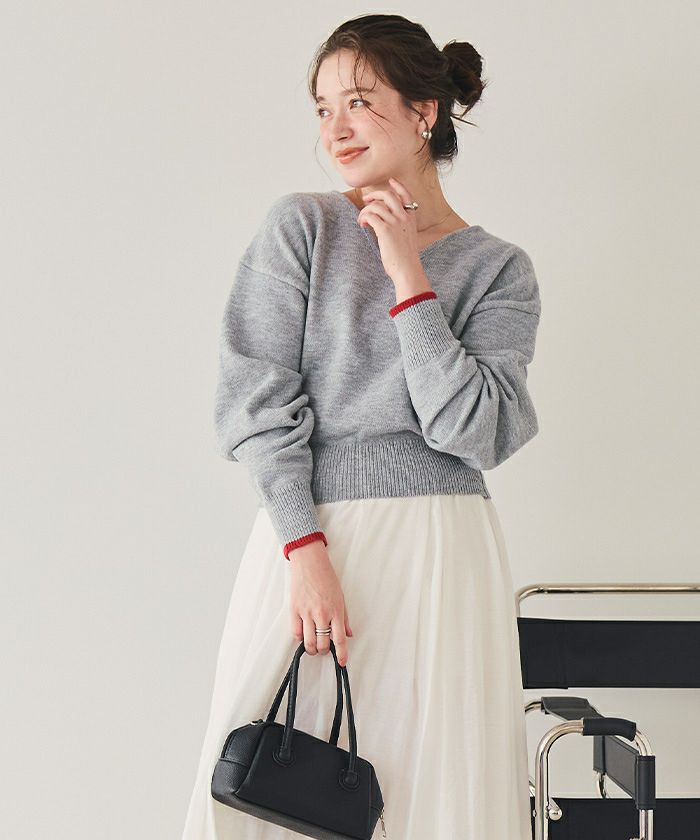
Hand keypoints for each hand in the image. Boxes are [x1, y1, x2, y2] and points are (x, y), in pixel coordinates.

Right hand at [288, 540, 352, 665]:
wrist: (310, 563)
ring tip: (314, 647)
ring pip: (309, 643)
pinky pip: (296, 633)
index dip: (342, 654)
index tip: (342, 662)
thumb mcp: (341, 597)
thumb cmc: (326, 577)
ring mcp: (307, 613)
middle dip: (324, 652)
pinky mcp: (294, 610)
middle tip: (325, 649)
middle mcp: (322, 614)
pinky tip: (304, 635)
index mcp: (335, 611)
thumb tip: (348, 634)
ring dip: (312, 649)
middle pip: (323, 645)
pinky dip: (300, 638)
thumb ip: (344, 618)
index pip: (339, 639)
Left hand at [357, 176, 423, 284]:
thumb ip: (399, 226)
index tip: (390, 181)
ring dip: (365, 211)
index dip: (398, 186)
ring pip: (376, 206)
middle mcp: (404, 217)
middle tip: (366, 199)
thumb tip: (382, 218)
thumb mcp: (407, 237)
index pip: (406, 196)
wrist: (407, 269)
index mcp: (411, 218)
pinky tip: (362, 225)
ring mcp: (395, 223)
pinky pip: (370, 215)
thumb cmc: (405, 258)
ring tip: (362, 220)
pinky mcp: (385, 230)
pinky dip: (363, 218)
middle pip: (388, 195)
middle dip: (374, 195)